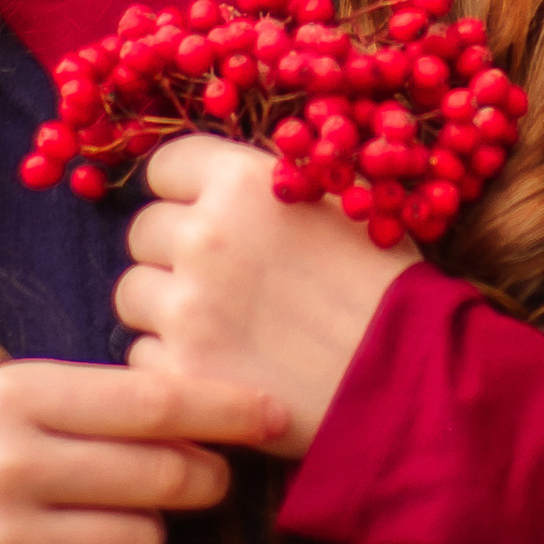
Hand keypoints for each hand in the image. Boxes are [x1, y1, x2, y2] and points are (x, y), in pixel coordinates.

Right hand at [0, 358, 284, 543]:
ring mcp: (4, 542)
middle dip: (202, 476)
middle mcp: (11, 467)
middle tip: (206, 475)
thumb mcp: (33, 393)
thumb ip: (113, 399)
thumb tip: (214, 419)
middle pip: (158, 475)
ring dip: (152, 532)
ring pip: (143, 543)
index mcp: (23, 395)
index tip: (276, 413)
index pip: (151, 402)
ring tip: (119, 515)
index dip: (225, 407)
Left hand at [116, 134, 416, 457]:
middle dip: (172, 251)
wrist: (409, 377)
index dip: (184, 191)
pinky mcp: (180, 373)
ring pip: (134, 294)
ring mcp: (186, 308)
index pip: (165, 167)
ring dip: (165, 306)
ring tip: (218, 324)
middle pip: (143, 231)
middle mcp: (203, 235)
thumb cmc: (384, 283)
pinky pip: (140, 355)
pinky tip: (218, 365)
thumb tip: (228, 176)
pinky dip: (170, 362)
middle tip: (218, 278)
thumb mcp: (340, 199)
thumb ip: (273, 181)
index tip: (204, 213)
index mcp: (242, 181)